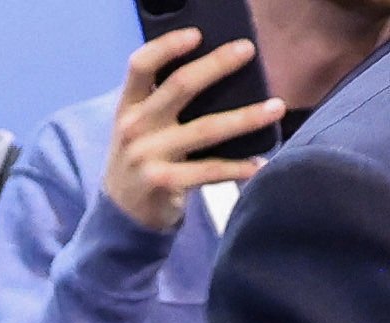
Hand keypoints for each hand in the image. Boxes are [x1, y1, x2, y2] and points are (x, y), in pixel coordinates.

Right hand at [106, 26, 282, 231]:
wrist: (121, 214)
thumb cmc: (141, 159)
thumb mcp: (137, 128)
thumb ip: (160, 102)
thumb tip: (215, 67)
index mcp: (128, 108)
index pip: (140, 67)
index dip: (166, 47)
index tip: (197, 35)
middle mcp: (134, 128)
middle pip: (179, 86)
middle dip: (216, 65)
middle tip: (247, 50)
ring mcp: (147, 157)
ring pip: (206, 129)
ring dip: (245, 118)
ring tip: (276, 107)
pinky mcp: (163, 182)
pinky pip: (209, 171)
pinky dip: (237, 169)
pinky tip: (259, 165)